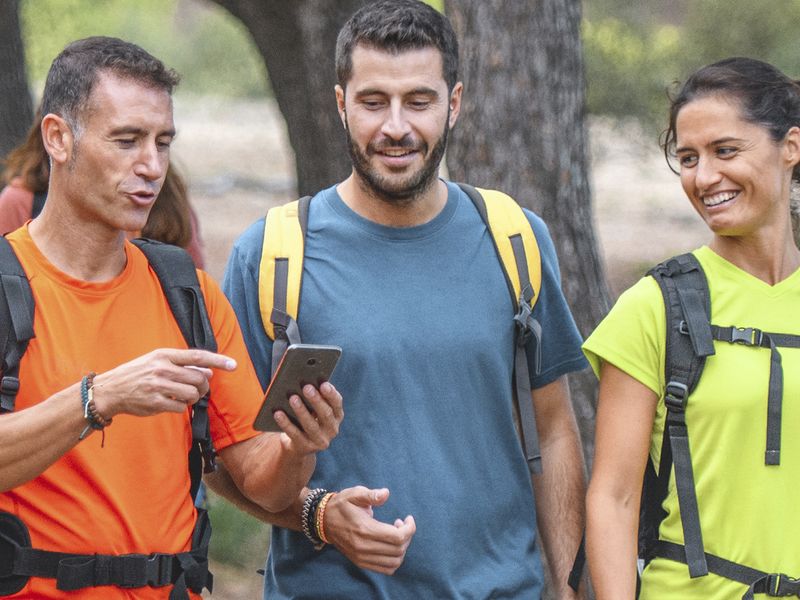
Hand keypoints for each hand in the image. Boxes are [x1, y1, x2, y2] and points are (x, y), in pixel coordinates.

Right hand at [91, 349, 235, 417]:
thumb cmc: (138, 374)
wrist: (111, 390)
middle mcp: (162, 369)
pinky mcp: (155, 403)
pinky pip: (181, 407)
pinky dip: (180, 406)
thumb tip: (209, 372)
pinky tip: (170, 403)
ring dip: (193, 398)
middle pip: (198, 379)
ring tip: (182, 396)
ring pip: (192, 394)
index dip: (218, 360)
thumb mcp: (157, 361)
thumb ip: (183, 365)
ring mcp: (158, 386)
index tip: (233, 364)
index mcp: (164, 355)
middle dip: (202, 386)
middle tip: (197, 389)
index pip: (197, 356)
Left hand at [275, 381, 343, 454]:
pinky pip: (294, 434)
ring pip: (311, 425)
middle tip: (306, 387)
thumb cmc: (307, 418)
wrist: (299, 445)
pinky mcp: (305, 447)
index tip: (323, 384)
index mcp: (336, 416)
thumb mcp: (314, 409)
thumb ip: (314, 397)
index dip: (331, 394)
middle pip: (325, 414)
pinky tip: (278, 413)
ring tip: (292, 398)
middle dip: (316, 400)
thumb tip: (303, 383)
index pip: (337, 403)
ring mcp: (320, 441)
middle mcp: (332, 430)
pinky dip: (286, 423)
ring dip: (301, 411)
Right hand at [323, 486, 415, 574]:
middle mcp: (364, 547)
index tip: (408, 518)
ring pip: (394, 562)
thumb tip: (386, 494)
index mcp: (365, 530)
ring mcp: (362, 557)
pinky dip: (394, 560)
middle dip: (407, 536)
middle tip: (402, 524)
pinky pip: (385, 569)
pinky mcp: (360, 562)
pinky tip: (391, 546)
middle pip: (398, 550)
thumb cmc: (342, 505)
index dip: (409, 528)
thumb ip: (371, 494)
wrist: (323, 521)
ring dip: (402, 549)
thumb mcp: (355, 494)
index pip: (398, 537)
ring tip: (396, 534)